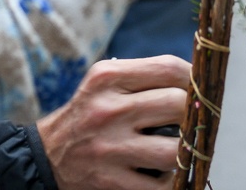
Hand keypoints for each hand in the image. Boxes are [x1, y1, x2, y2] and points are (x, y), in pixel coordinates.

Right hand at [38, 56, 189, 189]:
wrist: (46, 157)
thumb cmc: (88, 115)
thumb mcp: (104, 84)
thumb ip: (143, 77)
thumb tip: (196, 82)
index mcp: (107, 78)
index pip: (168, 68)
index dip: (194, 79)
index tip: (200, 89)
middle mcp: (107, 110)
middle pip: (177, 105)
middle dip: (192, 114)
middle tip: (192, 122)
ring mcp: (109, 148)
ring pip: (175, 150)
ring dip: (184, 152)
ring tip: (179, 150)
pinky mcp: (111, 182)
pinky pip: (161, 185)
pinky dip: (171, 181)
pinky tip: (164, 174)